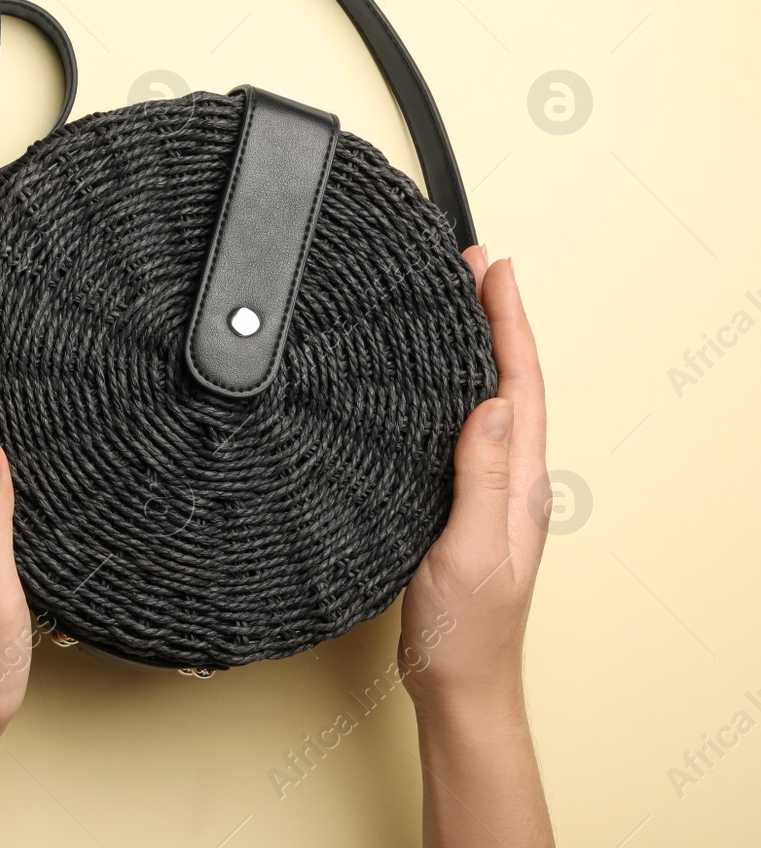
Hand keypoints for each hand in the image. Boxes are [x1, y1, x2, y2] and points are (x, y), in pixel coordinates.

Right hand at [399, 248, 554, 846]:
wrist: (458, 685)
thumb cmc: (466, 632)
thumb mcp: (469, 551)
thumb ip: (481, 479)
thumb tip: (492, 405)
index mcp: (521, 485)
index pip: (520, 385)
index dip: (507, 322)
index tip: (491, 268)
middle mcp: (511, 481)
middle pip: (509, 381)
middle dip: (495, 318)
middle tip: (472, 266)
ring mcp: (488, 493)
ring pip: (488, 402)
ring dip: (477, 347)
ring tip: (456, 303)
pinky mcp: (460, 506)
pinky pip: (463, 430)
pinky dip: (452, 389)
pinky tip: (428, 383)